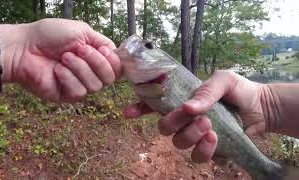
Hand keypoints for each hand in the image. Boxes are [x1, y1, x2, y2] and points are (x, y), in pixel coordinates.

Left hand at [0, 18, 121, 102]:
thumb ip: (102, 42)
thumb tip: (117, 52)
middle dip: (96, 62)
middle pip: (110, 78)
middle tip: (79, 50)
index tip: (101, 49)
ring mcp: (79, 85)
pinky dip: (68, 78)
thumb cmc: (49, 36)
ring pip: (95, 86)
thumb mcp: (81, 31)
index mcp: (95, 58)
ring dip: (80, 68)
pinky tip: (56, 70)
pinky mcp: (66, 96)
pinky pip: (78, 92)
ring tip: (64, 57)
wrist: (24, 47)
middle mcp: (90, 73)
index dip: (113, 60)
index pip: (117, 67)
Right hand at [124, 70, 268, 162]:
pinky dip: (204, 150)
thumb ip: (206, 90)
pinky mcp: (208, 149)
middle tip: (195, 114)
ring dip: (190, 135)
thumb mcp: (224, 80)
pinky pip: (196, 157)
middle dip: (174, 122)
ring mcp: (194, 135)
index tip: (129, 112)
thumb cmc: (239, 90)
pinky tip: (214, 138)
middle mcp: (183, 119)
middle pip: (163, 128)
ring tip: (209, 125)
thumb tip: (189, 107)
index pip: (153, 105)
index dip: (139, 108)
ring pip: (177, 143)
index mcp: (181, 99)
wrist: (262, 108)